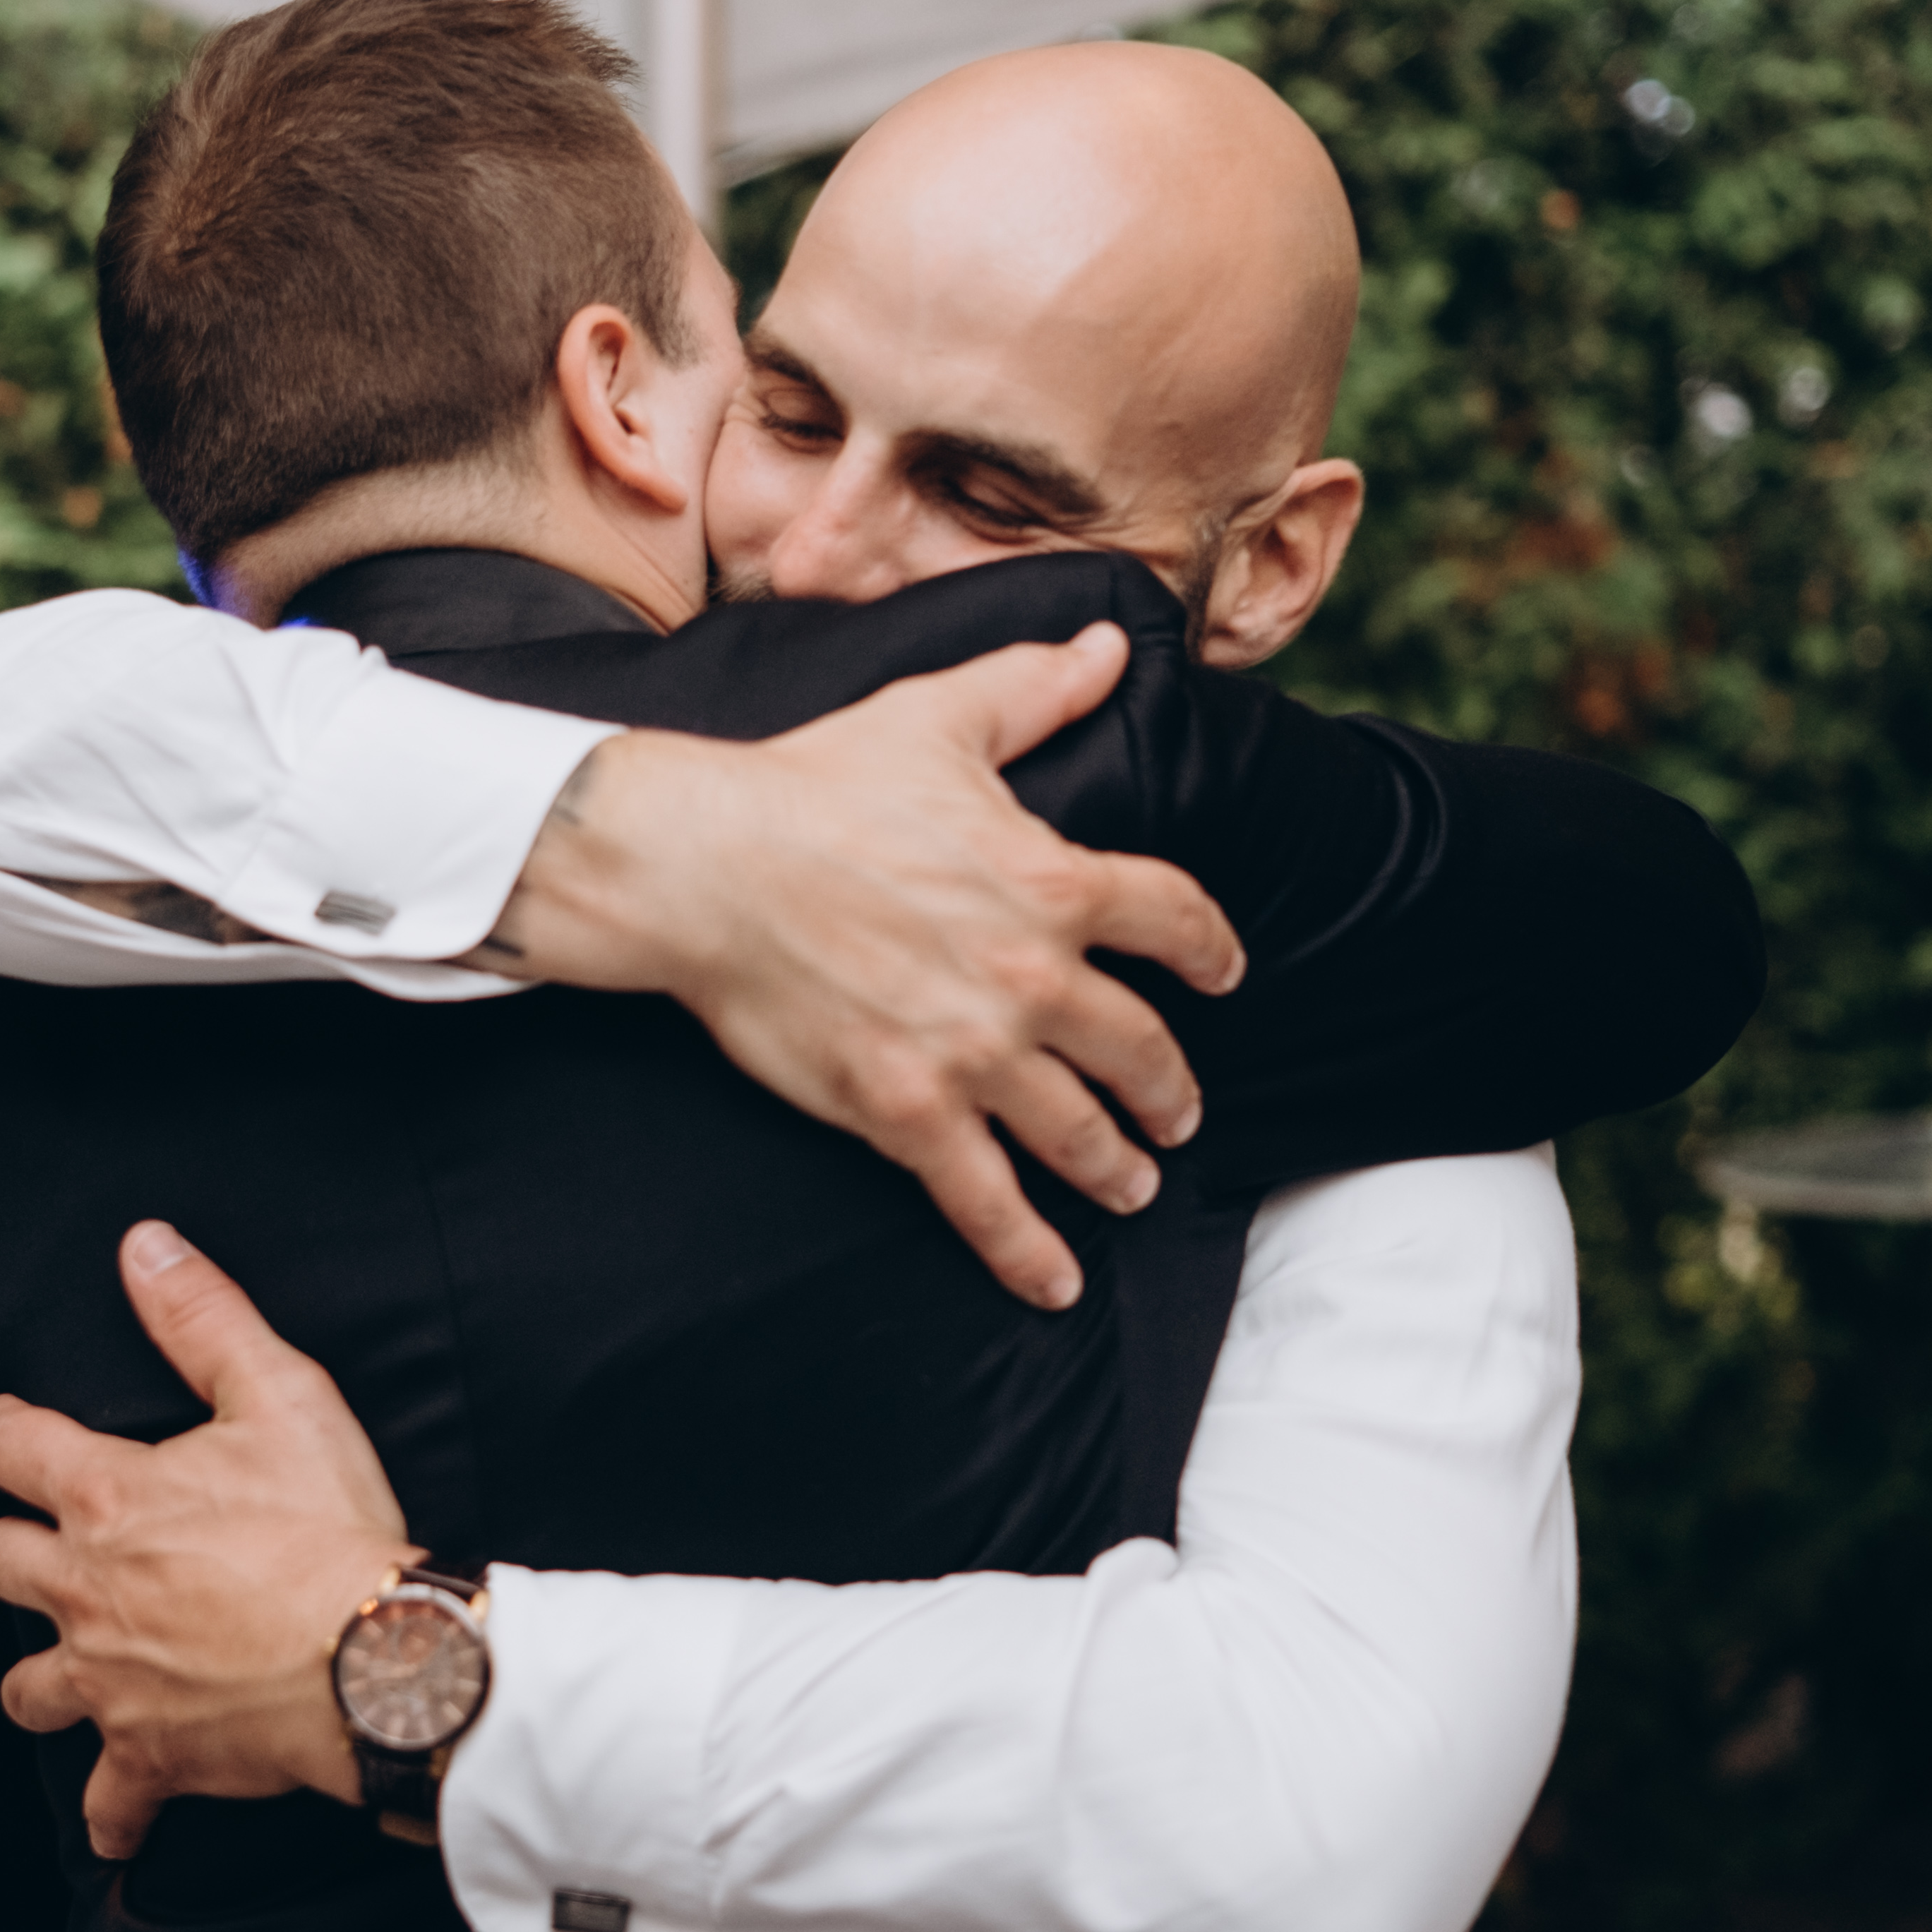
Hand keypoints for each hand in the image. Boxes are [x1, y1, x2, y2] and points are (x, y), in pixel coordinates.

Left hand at [0, 1222, 416, 1858]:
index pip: (6, 1445)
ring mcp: (109, 1681)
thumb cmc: (331, 1527)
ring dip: (41, 1673)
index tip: (18, 1432)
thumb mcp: (279, 1394)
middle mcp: (84, 1590)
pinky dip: (113, 1809)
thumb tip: (141, 1244)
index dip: (6, 1431)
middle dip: (15, 1549)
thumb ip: (203, 1316)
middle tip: (55, 1545)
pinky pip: (109, 1802)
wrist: (375, 1661)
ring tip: (72, 1665)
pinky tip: (120, 1815)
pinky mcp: (149, 1756)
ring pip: (24, 1684)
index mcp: (107, 1498)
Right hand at [476, 623, 1243, 1306]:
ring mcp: (975, 1053)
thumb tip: (1113, 645)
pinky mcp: (909, 1111)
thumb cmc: (816, 783)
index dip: (1211, 950)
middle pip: (1141, 1047)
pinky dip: (1028, 1251)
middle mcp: (1033, 975)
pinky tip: (1056, 1285)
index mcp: (1052, 879)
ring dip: (1118, 1167)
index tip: (1222, 973)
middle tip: (1179, 1111)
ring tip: (1133, 1186)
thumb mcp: (939, 718)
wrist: (709, 865)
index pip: (1174, 921)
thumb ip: (1036, 686)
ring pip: (1081, 1132)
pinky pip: (989, 1199)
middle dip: (1170, 1089)